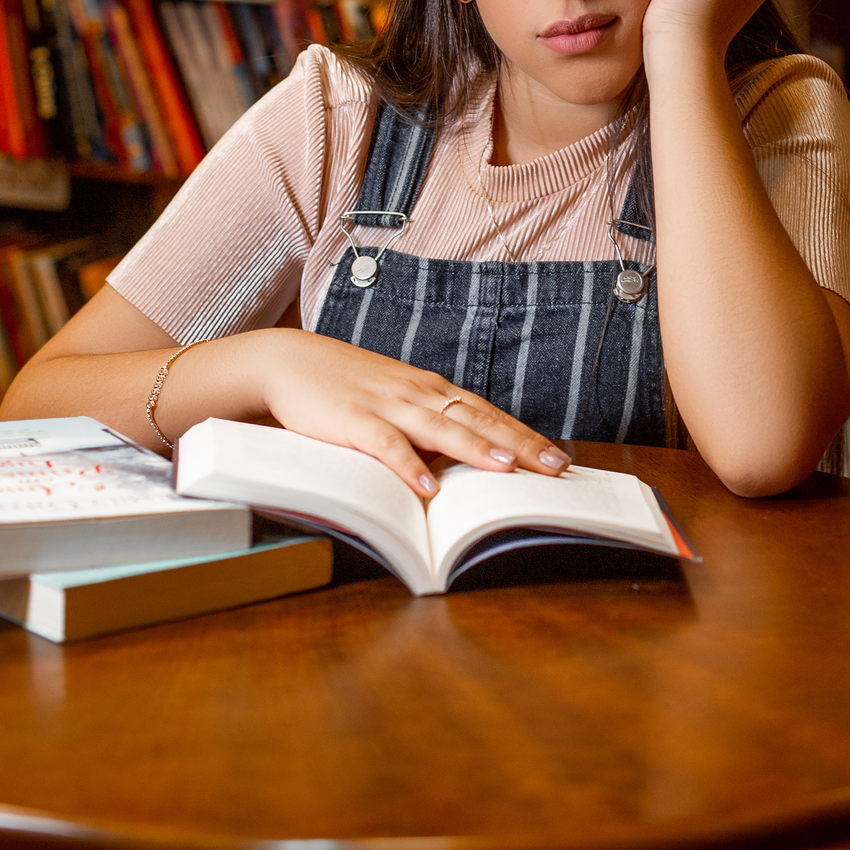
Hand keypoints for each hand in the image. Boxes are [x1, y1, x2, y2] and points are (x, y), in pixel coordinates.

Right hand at [259, 329, 569, 497]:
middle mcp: (417, 394)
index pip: (488, 413)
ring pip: (441, 428)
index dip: (525, 435)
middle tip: (557, 467)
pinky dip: (408, 466)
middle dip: (520, 445)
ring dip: (477, 449)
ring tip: (508, 470)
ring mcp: (387, 405)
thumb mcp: (394, 400)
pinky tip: (427, 488)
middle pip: (478, 419)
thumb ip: (426, 423)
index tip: (560, 457)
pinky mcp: (354, 420)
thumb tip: (463, 457)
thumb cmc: (345, 385)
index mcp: (430, 390)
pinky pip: (386, 445)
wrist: (289, 361)